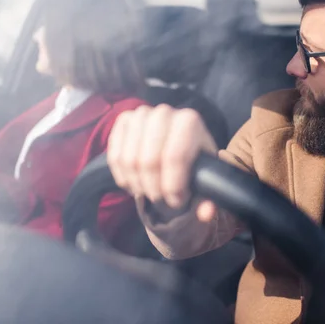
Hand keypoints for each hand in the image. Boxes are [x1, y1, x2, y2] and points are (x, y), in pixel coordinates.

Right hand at [107, 104, 217, 221]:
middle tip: (161, 200)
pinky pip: (115, 156)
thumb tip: (206, 212)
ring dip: (137, 185)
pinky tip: (134, 183)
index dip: (172, 186)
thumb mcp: (207, 179)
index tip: (177, 201)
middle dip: (154, 189)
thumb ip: (210, 198)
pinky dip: (123, 177)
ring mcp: (141, 114)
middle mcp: (164, 112)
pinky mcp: (123, 121)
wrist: (177, 146)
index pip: (174, 157)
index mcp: (189, 121)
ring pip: (129, 160)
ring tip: (148, 193)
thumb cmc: (194, 163)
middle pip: (148, 160)